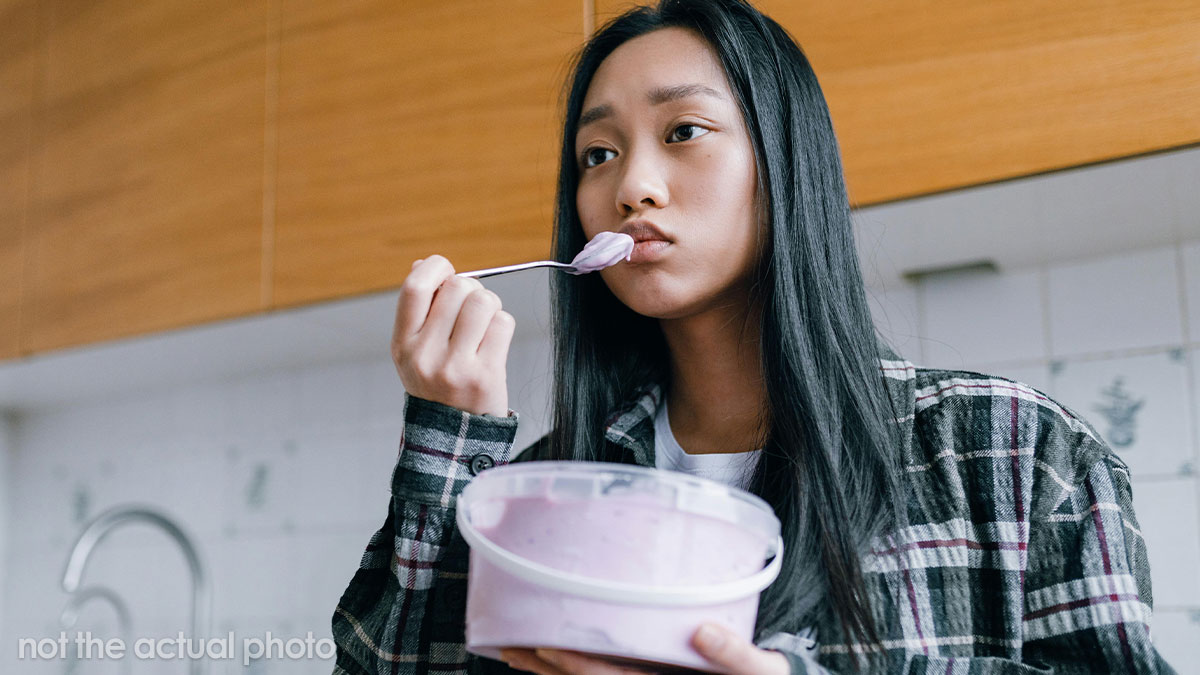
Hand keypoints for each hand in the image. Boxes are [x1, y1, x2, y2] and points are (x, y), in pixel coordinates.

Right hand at [392, 255, 514, 416]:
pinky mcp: (485, 376)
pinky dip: (503, 326)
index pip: (415, 286)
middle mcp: (425, 355)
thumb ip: (419, 310)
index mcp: (403, 343)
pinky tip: (494, 344)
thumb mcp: (415, 352)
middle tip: (471, 312)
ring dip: (490, 306)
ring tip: (484, 326)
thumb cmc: (438, 385)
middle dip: (471, 290)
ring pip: (484, 301)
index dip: (437, 268)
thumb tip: (424, 264)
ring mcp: (455, 367)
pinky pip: (503, 324)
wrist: (453, 439)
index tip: (447, 274)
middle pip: (458, 287)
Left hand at [499, 622, 788, 673]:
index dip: (575, 666)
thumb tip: (702, 632)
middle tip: (508, 647)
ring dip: (550, 671)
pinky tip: (551, 654)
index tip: (544, 647)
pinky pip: (607, 672)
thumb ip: (735, 655)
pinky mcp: (649, 674)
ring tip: (514, 652)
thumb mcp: (761, 672)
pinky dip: (575, 665)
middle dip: (546, 668)